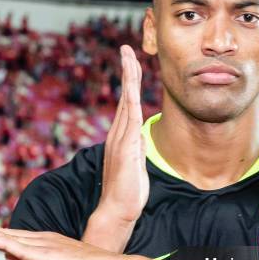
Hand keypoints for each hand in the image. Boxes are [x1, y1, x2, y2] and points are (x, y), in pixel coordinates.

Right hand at [94, 44, 149, 224]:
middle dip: (127, 71)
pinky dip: (131, 100)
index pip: (127, 103)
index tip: (131, 63)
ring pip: (126, 101)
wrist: (118, 211)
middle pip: (125, 95)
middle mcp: (118, 134)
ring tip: (128, 57)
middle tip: (126, 49)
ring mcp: (120, 140)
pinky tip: (133, 86)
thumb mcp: (136, 165)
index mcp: (122, 137)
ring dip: (128, 79)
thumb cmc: (128, 191)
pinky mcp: (125, 149)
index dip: (130, 83)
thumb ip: (137, 148)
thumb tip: (140, 138)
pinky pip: (129, 119)